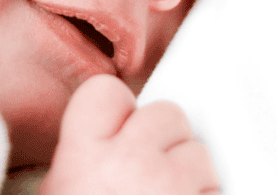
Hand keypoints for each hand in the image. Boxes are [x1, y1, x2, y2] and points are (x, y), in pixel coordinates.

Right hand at [40, 75, 219, 194]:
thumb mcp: (57, 189)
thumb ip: (81, 152)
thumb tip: (104, 133)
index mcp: (85, 157)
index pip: (108, 91)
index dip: (116, 109)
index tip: (118, 128)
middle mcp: (133, 164)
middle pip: (167, 114)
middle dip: (163, 141)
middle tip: (147, 174)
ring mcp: (176, 187)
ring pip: (200, 152)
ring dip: (190, 174)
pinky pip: (219, 188)